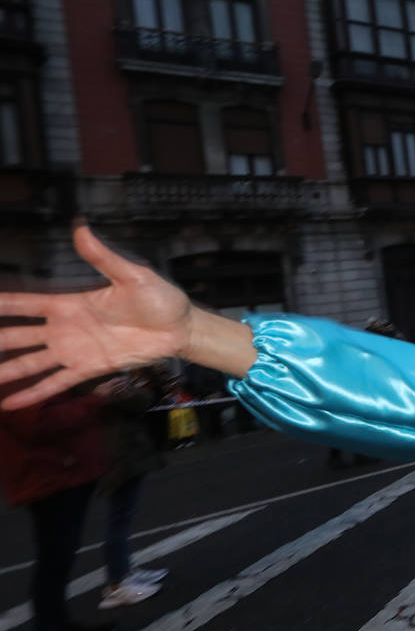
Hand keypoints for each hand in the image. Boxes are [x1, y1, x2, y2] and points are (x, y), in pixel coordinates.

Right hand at [0, 225, 193, 408]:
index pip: (24, 305)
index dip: (1, 305)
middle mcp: (64, 329)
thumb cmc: (159, 299)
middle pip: (17, 336)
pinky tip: (10, 403)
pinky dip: (33, 393)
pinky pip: (55, 383)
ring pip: (29, 363)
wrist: (180, 328)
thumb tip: (80, 226)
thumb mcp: (132, 275)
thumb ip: (103, 256)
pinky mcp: (88, 369)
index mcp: (69, 304)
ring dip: (6, 372)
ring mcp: (74, 351)